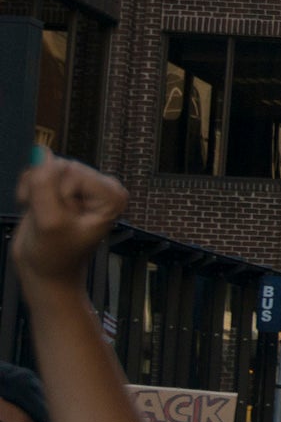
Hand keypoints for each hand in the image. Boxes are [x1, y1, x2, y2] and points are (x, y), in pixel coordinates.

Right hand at [11, 154, 128, 293]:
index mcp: (112, 196)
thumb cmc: (56, 254)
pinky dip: (27, 189)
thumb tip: (42, 151)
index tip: (65, 219)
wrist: (45, 270)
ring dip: (34, 191)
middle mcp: (100, 186)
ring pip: (44, 166)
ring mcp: (80, 184)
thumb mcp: (50, 222)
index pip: (74, 173)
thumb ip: (44, 185)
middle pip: (60, 167)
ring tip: (44, 216)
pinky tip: (35, 208)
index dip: (59, 196)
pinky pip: (34, 170)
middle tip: (53, 220)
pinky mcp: (59, 184)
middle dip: (46, 193)